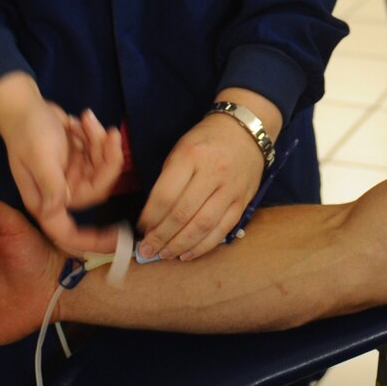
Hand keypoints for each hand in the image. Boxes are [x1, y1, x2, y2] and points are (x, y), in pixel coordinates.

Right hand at [0, 74, 118, 256]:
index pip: (68, 232)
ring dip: (100, 142)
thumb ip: (50, 184)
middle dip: (107, 160)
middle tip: (109, 134)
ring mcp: (72, 177)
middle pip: (98, 188)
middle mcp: (60, 194)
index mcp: (45, 201)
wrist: (25, 106)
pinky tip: (83, 120)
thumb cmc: (26, 131)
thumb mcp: (39, 156)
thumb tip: (54, 212)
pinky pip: (101, 154)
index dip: (92, 241)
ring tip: (87, 119)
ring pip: (103, 168)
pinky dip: (96, 136)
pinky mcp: (80, 161)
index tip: (117, 240)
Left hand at [136, 105, 271, 260]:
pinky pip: (222, 230)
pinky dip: (203, 246)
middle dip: (160, 236)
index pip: (165, 195)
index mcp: (191, 157)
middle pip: (182, 214)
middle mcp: (212, 173)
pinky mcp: (242, 202)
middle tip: (146, 249)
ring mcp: (230, 190)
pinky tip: (187, 254)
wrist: (246, 130)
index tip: (140, 227)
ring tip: (163, 254)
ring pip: (202, 226)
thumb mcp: (181, 149)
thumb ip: (169, 179)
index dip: (150, 217)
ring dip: (180, 245)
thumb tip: (153, 215)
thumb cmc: (206, 140)